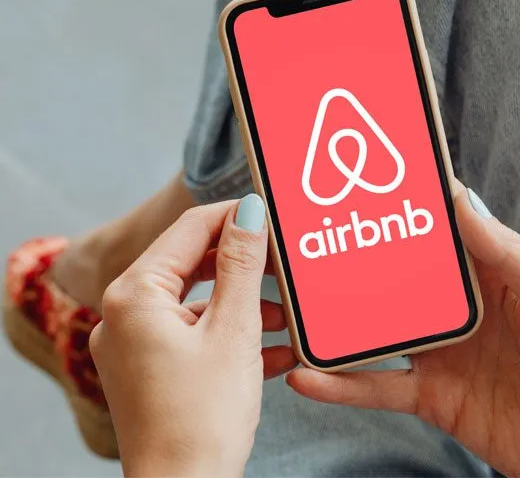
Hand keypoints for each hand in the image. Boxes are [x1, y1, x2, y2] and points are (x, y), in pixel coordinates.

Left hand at [90, 195, 296, 476]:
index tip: (270, 211)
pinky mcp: (151, 369)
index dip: (233, 215)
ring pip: (197, 302)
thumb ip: (242, 264)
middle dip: (242, 265)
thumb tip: (250, 210)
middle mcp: (125, 314)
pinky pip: (194, 334)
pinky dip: (230, 334)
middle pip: (192, 264)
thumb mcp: (234, 329)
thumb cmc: (203, 417)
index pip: (189, 230)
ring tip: (284, 315)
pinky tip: (272, 349)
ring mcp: (135, 344)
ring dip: (243, 304)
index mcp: (135, 295)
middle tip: (282, 262)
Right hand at [288, 183, 519, 475]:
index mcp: (489, 276)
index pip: (437, 232)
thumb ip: (509, 251)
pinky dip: (341, 385)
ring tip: (288, 309)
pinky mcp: (432, 397)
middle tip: (303, 243)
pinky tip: (308, 376)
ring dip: (333, 323)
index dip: (402, 207)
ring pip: (374, 331)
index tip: (360, 183)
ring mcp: (440, 354)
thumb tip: (461, 199)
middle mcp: (457, 311)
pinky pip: (377, 388)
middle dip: (351, 262)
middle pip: (393, 279)